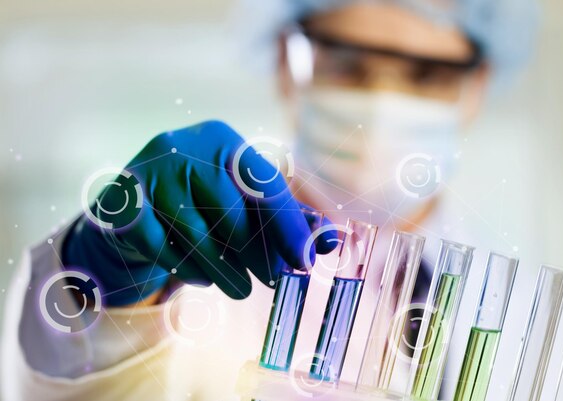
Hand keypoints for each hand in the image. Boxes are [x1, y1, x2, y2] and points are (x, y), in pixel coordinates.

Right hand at [63, 121, 336, 305]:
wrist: (137, 211)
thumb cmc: (205, 204)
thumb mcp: (247, 204)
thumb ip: (289, 219)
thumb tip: (334, 240)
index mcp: (221, 138)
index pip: (263, 183)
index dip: (289, 225)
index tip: (307, 261)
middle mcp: (182, 146)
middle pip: (231, 212)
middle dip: (258, 254)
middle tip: (274, 281)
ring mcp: (147, 172)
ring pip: (197, 235)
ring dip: (225, 271)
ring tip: (241, 290)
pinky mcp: (122, 204)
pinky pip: (162, 248)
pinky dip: (187, 269)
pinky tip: (200, 277)